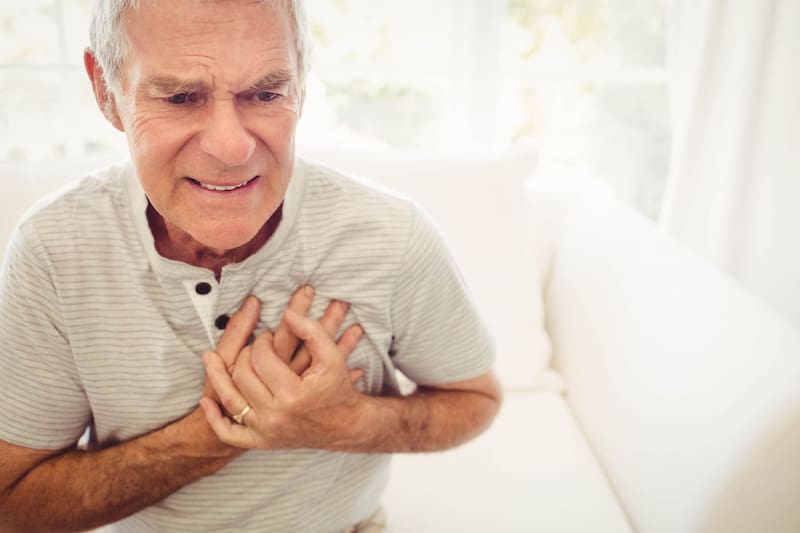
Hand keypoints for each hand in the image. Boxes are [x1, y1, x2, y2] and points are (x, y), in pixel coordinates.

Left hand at [200, 308, 364, 449]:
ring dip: (218, 376)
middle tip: (256, 348)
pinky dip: (214, 417)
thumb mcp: (333, 357)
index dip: (263, 341)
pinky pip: (229, 433)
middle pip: (243, 375)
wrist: (346, 427)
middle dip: (246, 355)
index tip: (269, 337)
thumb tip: (288, 315)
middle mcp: (276, 415)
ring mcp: (266, 432)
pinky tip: (207, 401)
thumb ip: (313, 332)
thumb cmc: (338, 389)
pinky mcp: (261, 442)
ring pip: (230, 400)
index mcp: (293, 394)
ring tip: (212, 359)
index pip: (262, 358)